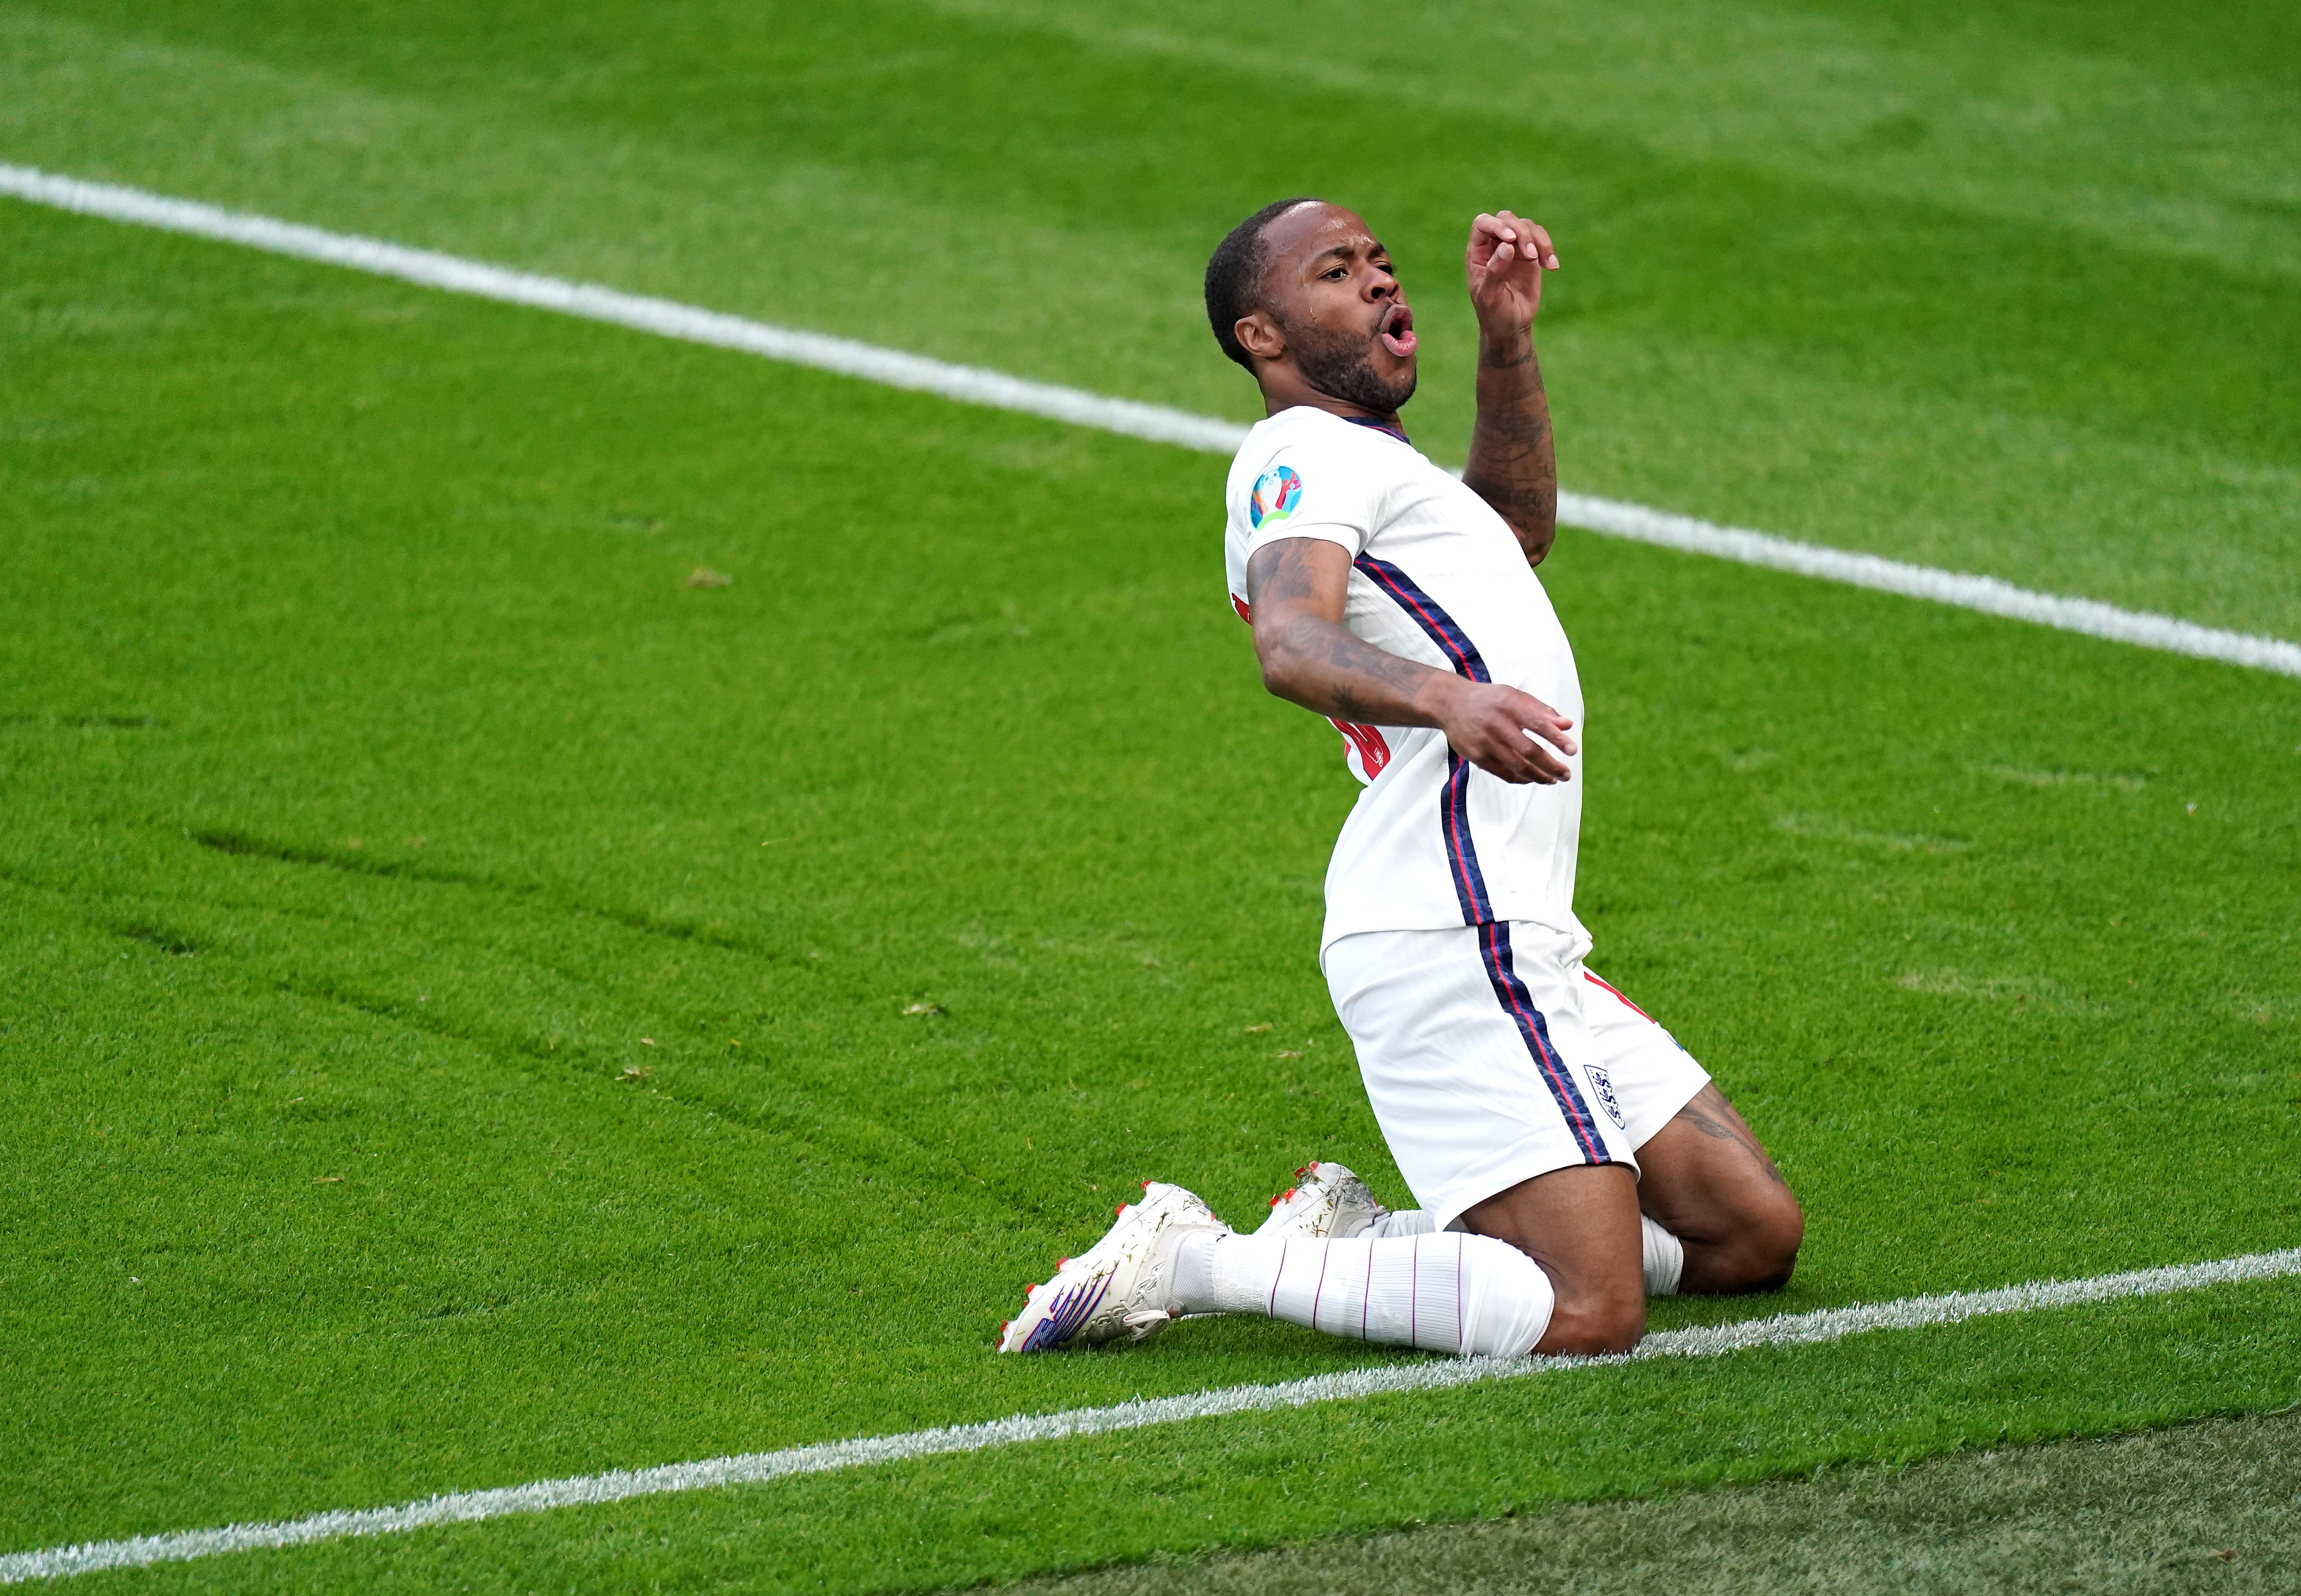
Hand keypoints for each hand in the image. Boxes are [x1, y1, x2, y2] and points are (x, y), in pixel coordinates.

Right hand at [1435, 679, 1576, 783]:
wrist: (1450, 704)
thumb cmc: (1490, 700)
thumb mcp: (1514, 697)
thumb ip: (1541, 711)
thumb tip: (1568, 726)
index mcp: (1508, 705)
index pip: (1538, 724)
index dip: (1557, 739)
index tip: (1573, 751)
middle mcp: (1496, 724)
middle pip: (1529, 751)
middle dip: (1551, 766)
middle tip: (1566, 775)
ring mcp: (1485, 742)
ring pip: (1517, 766)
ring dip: (1538, 777)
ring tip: (1552, 780)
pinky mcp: (1476, 756)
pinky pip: (1503, 773)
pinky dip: (1520, 779)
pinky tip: (1531, 778)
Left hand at [1464, 210, 1557, 340]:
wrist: (1511, 327)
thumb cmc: (1494, 314)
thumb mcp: (1490, 297)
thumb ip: (1494, 271)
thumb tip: (1507, 246)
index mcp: (1477, 253)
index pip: (1482, 224)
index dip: (1496, 225)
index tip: (1511, 239)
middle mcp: (1494, 245)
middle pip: (1507, 219)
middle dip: (1521, 231)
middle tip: (1530, 256)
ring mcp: (1513, 248)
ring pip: (1526, 226)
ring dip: (1538, 240)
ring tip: (1544, 264)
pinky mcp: (1530, 254)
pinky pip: (1540, 239)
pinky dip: (1548, 249)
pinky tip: (1552, 267)